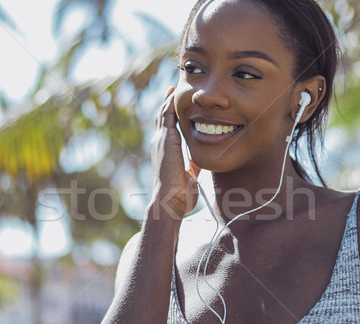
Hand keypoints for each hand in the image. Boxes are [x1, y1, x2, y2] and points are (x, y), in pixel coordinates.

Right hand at [149, 87, 200, 219]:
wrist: (169, 201)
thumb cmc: (179, 194)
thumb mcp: (189, 175)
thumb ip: (193, 165)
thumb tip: (199, 160)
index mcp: (164, 152)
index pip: (167, 129)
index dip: (171, 116)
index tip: (177, 105)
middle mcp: (159, 143)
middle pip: (162, 118)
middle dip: (168, 104)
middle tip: (173, 89)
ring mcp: (161, 140)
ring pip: (164, 114)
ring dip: (169, 100)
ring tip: (173, 87)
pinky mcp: (166, 140)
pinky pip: (167, 116)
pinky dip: (170, 104)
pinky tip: (175, 94)